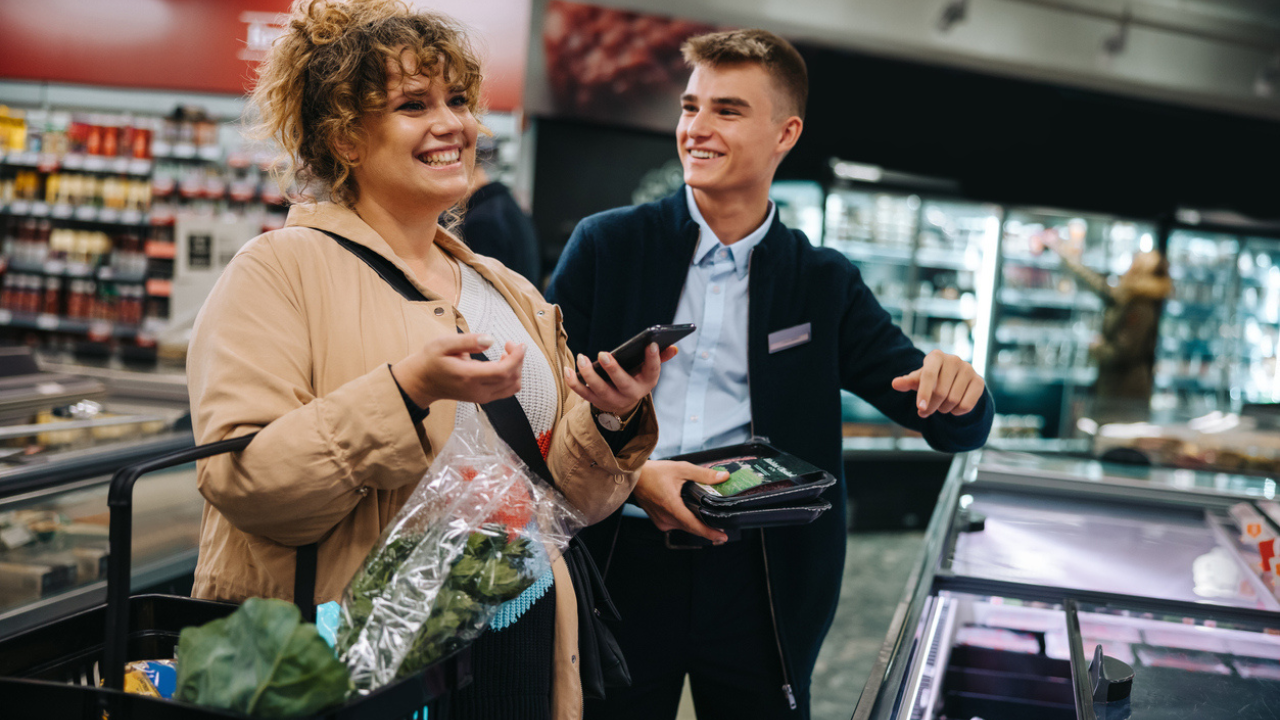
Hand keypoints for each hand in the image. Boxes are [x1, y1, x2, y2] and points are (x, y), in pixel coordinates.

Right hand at [392, 333, 523, 406]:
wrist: (422, 382)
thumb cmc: (431, 360)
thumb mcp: (443, 343)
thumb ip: (468, 341)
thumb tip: (490, 340)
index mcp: (468, 376)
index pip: (503, 371)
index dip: (517, 358)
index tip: (519, 344)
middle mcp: (477, 390)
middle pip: (511, 379)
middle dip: (518, 359)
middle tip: (509, 344)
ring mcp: (481, 397)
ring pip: (512, 387)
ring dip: (516, 369)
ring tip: (506, 353)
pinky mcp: (483, 398)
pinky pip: (506, 391)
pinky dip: (511, 377)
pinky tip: (502, 363)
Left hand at [562, 342, 678, 415]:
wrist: (622, 403)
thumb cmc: (636, 378)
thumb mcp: (648, 370)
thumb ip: (659, 358)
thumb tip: (673, 348)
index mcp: (646, 383)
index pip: (652, 371)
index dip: (653, 358)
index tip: (650, 344)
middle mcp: (630, 394)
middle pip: (622, 384)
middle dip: (613, 370)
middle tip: (603, 353)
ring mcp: (611, 399)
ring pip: (599, 390)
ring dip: (588, 375)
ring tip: (582, 358)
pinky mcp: (595, 401)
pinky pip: (582, 393)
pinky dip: (573, 382)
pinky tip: (567, 370)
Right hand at [632, 460, 730, 542]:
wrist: (634, 477)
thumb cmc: (654, 473)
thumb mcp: (681, 469)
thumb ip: (703, 474)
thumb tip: (722, 477)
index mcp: (672, 507)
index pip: (694, 526)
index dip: (710, 533)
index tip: (723, 537)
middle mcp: (666, 518)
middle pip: (691, 528)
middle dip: (706, 528)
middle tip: (720, 526)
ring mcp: (661, 521)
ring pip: (683, 526)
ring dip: (694, 523)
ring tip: (707, 518)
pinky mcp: (658, 521)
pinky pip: (675, 524)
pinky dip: (684, 521)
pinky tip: (689, 513)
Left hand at [891, 349, 984, 417]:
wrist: (955, 380)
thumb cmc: (933, 378)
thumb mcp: (919, 379)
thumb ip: (908, 382)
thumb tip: (895, 383)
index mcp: (936, 356)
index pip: (929, 375)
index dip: (924, 393)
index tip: (920, 409)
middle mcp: (954, 360)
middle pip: (941, 392)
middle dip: (931, 406)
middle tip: (926, 411)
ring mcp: (969, 369)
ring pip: (953, 400)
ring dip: (943, 409)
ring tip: (940, 406)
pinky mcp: (979, 381)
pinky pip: (966, 405)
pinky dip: (957, 412)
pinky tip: (953, 407)